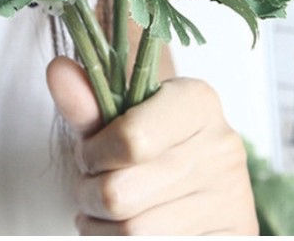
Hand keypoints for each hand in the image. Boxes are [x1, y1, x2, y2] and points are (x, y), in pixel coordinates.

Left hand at [46, 56, 258, 235]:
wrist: (196, 169)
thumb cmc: (149, 136)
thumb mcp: (119, 115)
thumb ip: (88, 101)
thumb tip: (58, 70)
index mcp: (198, 101)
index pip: (131, 140)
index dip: (94, 155)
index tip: (88, 154)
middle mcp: (222, 146)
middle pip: (122, 193)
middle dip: (89, 195)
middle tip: (89, 188)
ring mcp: (233, 196)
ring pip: (134, 233)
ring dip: (101, 229)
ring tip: (104, 212)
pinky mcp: (236, 232)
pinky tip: (126, 233)